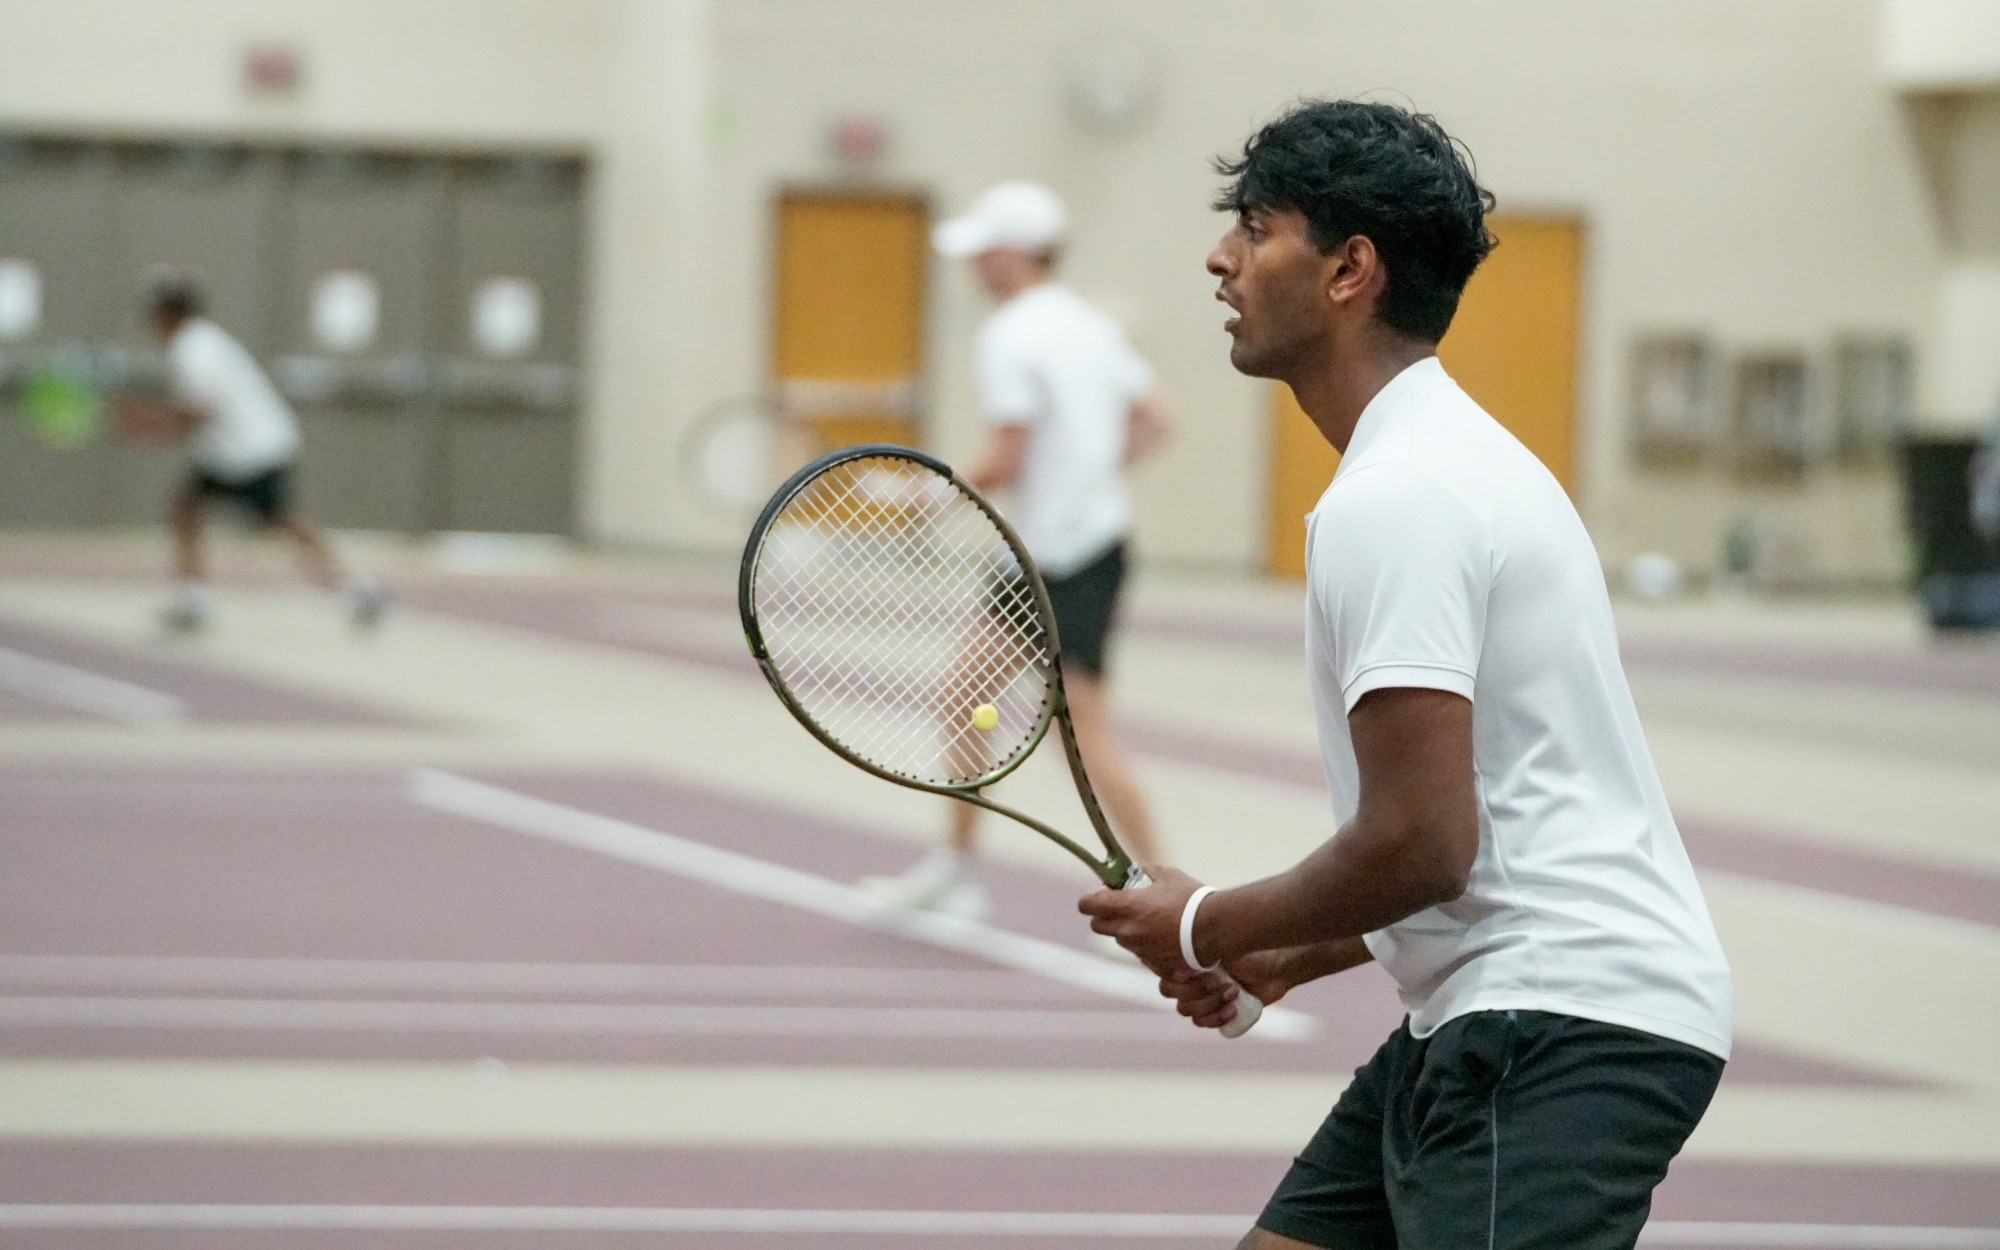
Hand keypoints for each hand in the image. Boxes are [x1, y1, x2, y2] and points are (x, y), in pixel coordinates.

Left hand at [1077, 863, 1200, 974]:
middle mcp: (1128, 930)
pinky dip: (1145, 944)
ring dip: (1127, 930)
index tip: (1101, 894)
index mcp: (1128, 906)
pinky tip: (1163, 936)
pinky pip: (1139, 952)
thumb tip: (1136, 869)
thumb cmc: (1192, 899)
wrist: (1215, 929)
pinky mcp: (1152, 962)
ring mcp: (1139, 949)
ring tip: (1151, 920)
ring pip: (1120, 939)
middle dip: (1104, 916)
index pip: (1087, 905)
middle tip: (1121, 907)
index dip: (1090, 899)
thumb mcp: (1169, 876)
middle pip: (1097, 926)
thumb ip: (1147, 871)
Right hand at [1158, 950, 1288, 1030]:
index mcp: (1187, 958)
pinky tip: (1233, 1010)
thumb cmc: (1254, 947)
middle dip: (1196, 990)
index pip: (1164, 973)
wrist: (1280, 966)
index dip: (1177, 976)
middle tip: (1219, 981)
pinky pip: (1202, 1022)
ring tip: (1233, 993)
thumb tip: (1175, 946)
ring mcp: (1203, 997)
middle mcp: (1191, 977)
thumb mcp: (1226, 940)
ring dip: (1209, 1004)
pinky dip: (1215, 1018)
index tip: (1197, 970)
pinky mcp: (1216, 1012)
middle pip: (1172, 993)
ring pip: (1187, 1010)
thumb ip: (1200, 942)